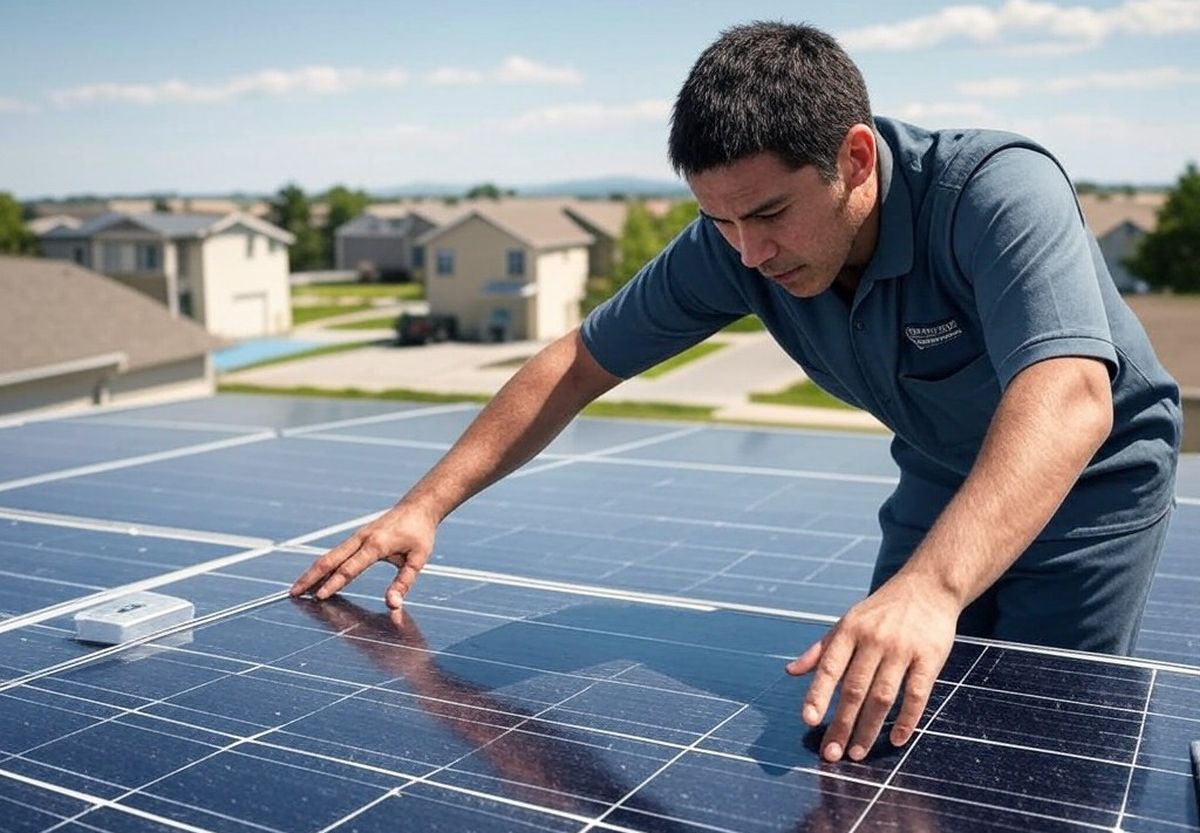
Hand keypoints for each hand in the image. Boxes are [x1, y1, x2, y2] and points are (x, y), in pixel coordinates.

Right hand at [289, 503, 436, 607]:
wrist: (418, 507)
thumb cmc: (420, 533)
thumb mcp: (418, 559)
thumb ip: (404, 583)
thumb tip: (392, 604)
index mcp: (376, 545)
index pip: (350, 568)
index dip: (334, 584)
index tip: (319, 597)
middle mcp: (361, 539)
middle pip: (330, 559)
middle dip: (310, 577)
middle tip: (293, 593)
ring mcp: (356, 536)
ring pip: (329, 555)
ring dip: (312, 572)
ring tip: (297, 589)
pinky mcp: (356, 537)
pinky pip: (335, 552)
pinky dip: (322, 565)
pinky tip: (315, 577)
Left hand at [786, 573, 958, 761]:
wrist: (927, 587)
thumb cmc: (881, 611)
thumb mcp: (847, 622)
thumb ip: (821, 650)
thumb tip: (790, 672)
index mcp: (849, 630)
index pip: (829, 666)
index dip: (818, 694)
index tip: (808, 720)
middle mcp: (874, 639)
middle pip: (854, 689)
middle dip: (842, 724)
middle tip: (831, 753)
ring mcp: (902, 649)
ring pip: (882, 696)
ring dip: (869, 729)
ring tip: (857, 753)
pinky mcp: (930, 657)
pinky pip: (917, 694)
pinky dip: (907, 719)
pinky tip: (896, 739)